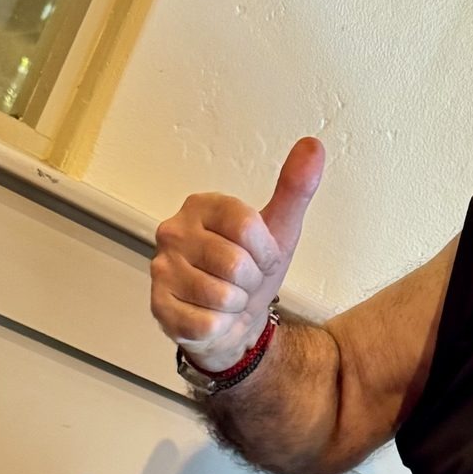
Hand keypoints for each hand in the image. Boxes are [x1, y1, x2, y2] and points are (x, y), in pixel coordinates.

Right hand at [151, 137, 324, 371]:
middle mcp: (174, 232)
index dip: (265, 252)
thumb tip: (313, 146)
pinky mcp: (159, 307)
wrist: (230, 323)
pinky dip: (220, 327)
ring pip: (222, 296)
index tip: (261, 258)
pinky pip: (208, 324)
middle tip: (242, 283)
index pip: (247, 225)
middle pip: (235, 263)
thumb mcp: (278, 232)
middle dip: (251, 282)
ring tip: (227, 300)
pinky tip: (212, 317)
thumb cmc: (249, 274)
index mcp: (202, 206)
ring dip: (236, 306)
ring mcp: (162, 269)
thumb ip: (294, 190)